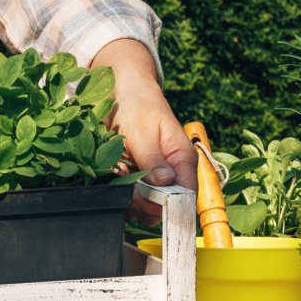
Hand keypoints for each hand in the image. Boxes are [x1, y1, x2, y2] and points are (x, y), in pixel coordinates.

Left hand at [92, 39, 196, 223]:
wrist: (127, 93)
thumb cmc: (138, 107)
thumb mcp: (142, 133)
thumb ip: (152, 160)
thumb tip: (166, 183)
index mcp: (183, 160)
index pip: (185, 197)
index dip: (166, 207)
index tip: (140, 200)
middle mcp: (174, 173)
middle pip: (165, 206)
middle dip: (141, 203)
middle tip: (122, 183)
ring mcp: (159, 177)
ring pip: (148, 204)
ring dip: (129, 196)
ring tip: (116, 172)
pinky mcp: (144, 178)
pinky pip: (135, 195)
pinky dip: (122, 190)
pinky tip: (114, 172)